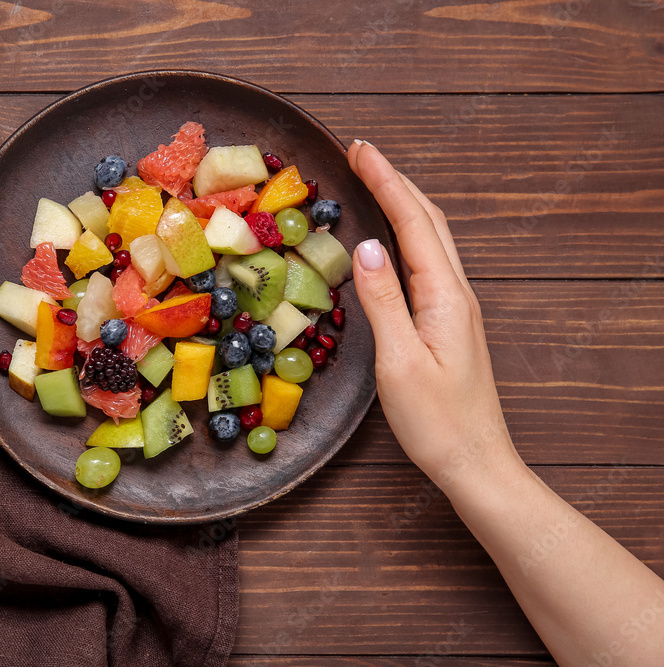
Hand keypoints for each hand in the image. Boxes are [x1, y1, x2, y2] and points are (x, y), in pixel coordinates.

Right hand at [346, 140, 519, 488]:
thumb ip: (384, 301)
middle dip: (396, 180)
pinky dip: (407, 234)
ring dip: (404, 202)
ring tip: (375, 179)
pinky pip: (428, 262)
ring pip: (431, 239)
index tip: (359, 149)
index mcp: (445, 296)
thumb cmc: (437, 421)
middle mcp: (455, 294)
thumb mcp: (400, 362)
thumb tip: (367, 247)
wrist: (474, 462)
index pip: (413, 224)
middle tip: (361, 152)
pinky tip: (392, 237)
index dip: (387, 182)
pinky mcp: (448, 322)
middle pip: (428, 221)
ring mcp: (454, 307)